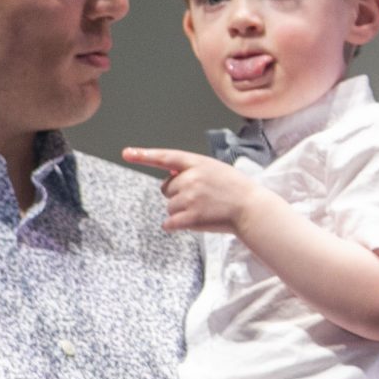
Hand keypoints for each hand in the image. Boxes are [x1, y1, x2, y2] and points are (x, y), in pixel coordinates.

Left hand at [123, 148, 268, 234]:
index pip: (166, 157)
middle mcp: (191, 178)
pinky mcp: (190, 217)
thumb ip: (193, 169)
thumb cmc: (236, 190)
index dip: (144, 155)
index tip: (127, 153)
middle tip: (201, 198)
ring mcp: (190, 198)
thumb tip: (170, 175)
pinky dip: (177, 225)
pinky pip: (170, 223)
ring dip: (181, 211)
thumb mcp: (215, 169)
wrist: (251, 209)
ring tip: (204, 209)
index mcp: (197, 163)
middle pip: (166, 188)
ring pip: (169, 207)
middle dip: (178, 194)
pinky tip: (193, 222)